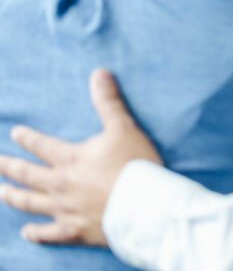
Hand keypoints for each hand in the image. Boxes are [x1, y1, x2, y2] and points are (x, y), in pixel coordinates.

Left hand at [0, 69, 161, 245]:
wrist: (144, 205)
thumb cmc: (135, 164)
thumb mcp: (123, 128)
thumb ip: (108, 102)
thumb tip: (99, 72)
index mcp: (71, 159)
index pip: (41, 146)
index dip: (27, 138)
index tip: (15, 132)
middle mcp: (60, 184)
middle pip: (27, 175)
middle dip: (8, 167)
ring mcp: (65, 210)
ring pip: (31, 203)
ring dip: (14, 197)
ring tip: (1, 192)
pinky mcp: (74, 230)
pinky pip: (49, 234)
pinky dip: (36, 233)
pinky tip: (27, 232)